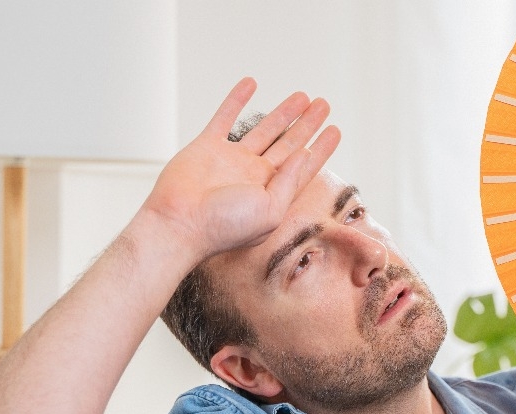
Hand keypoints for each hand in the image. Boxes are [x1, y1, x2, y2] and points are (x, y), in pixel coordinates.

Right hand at [141, 77, 340, 259]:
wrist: (180, 223)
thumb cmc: (225, 226)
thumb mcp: (271, 210)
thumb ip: (289, 181)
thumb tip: (304, 154)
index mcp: (273, 192)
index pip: (303, 166)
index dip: (321, 148)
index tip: (335, 130)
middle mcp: (255, 175)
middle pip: (289, 143)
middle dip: (307, 124)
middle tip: (324, 105)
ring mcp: (231, 160)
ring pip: (263, 129)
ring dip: (283, 112)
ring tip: (303, 96)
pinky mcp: (207, 147)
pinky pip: (225, 117)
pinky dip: (237, 99)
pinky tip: (251, 84)